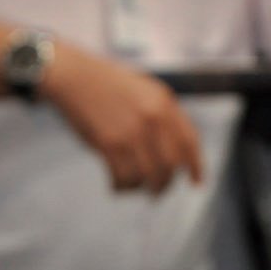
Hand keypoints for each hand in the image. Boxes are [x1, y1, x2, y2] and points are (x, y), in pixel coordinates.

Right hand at [37, 40, 202, 194]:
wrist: (74, 77)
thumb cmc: (108, 85)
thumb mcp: (145, 90)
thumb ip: (163, 115)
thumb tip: (177, 151)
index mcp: (164, 103)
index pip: (190, 142)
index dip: (196, 167)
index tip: (196, 183)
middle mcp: (152, 118)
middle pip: (170, 165)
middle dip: (164, 184)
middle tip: (156, 191)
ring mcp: (131, 132)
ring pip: (148, 176)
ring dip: (141, 188)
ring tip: (133, 188)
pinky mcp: (109, 143)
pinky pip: (123, 177)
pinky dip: (121, 187)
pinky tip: (116, 185)